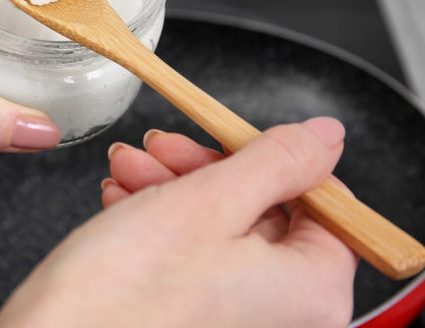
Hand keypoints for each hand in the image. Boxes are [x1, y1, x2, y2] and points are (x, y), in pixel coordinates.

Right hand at [0, 117, 357, 327]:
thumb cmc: (124, 296)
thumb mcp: (209, 202)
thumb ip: (277, 162)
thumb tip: (324, 137)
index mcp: (309, 291)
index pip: (325, 203)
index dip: (273, 159)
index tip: (228, 137)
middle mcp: (281, 313)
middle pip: (264, 209)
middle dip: (204, 168)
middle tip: (162, 146)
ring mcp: (237, 315)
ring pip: (220, 224)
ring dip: (173, 185)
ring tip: (128, 168)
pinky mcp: (195, 312)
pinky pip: (192, 251)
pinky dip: (158, 217)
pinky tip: (123, 199)